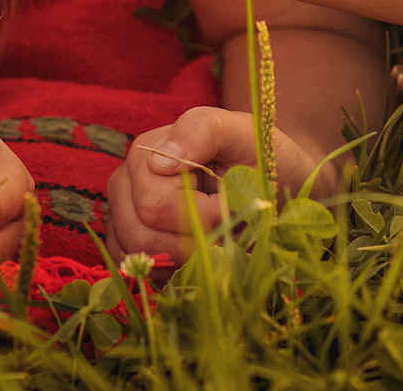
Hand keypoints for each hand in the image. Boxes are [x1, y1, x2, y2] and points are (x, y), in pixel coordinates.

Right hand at [103, 107, 332, 264]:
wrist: (277, 182)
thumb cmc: (260, 157)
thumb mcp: (243, 133)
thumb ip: (201, 130)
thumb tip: (159, 161)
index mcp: (148, 151)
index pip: (153, 204)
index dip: (200, 216)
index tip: (232, 205)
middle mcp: (127, 182)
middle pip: (140, 233)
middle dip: (194, 239)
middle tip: (227, 224)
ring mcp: (125, 214)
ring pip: (139, 255)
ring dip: (186, 256)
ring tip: (216, 235)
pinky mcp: (133, 244)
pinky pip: (140, 272)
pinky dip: (174, 271)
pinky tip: (200, 252)